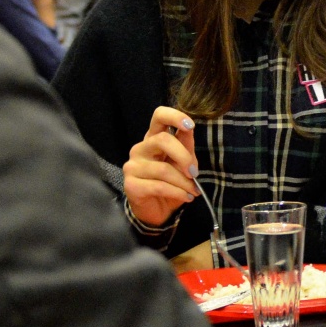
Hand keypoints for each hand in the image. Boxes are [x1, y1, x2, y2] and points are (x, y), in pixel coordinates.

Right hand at [122, 106, 198, 225]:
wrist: (159, 210)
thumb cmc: (172, 182)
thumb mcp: (184, 163)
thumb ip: (186, 146)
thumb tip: (189, 129)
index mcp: (153, 138)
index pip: (159, 116)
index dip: (174, 116)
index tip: (190, 126)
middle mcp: (140, 149)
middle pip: (162, 140)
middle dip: (184, 157)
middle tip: (195, 173)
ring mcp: (132, 166)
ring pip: (163, 169)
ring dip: (184, 182)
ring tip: (193, 190)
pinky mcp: (130, 185)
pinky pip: (159, 186)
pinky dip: (177, 192)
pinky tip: (186, 197)